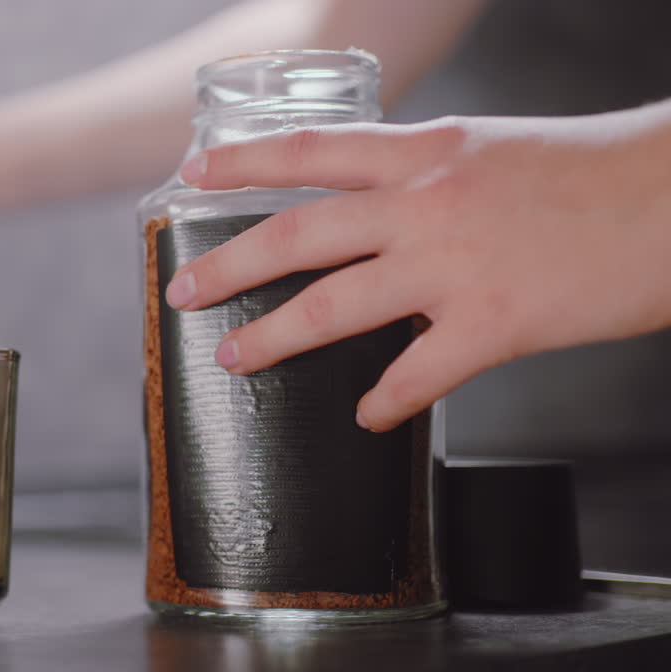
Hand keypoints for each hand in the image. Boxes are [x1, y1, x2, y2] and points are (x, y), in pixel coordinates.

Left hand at [166, 105, 670, 430]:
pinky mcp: (494, 324)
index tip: (195, 173)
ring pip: (334, 306)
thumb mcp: (488, 150)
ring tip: (237, 358)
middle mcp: (425, 204)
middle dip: (228, 265)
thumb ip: (423, 177)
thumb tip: (372, 213)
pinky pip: (416, 375)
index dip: (244, 162)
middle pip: (297, 235)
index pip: (311, 151)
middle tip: (184, 290)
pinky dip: (385, 401)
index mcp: (425, 153)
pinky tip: (368, 416)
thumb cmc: (591, 172)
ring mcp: (455, 266)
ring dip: (275, 338)